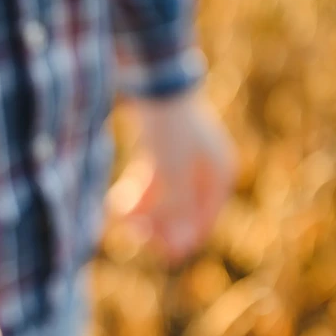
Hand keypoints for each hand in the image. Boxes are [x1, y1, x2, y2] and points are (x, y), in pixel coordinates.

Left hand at [106, 91, 236, 262]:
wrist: (155, 82)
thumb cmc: (170, 128)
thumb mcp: (171, 173)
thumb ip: (176, 210)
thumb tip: (180, 247)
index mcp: (219, 177)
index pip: (202, 222)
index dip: (179, 240)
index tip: (158, 253)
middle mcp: (206, 171)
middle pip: (181, 212)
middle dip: (156, 224)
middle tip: (130, 231)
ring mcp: (185, 161)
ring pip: (163, 199)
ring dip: (142, 210)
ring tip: (117, 214)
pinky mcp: (163, 152)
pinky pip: (152, 183)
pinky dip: (136, 193)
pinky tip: (116, 202)